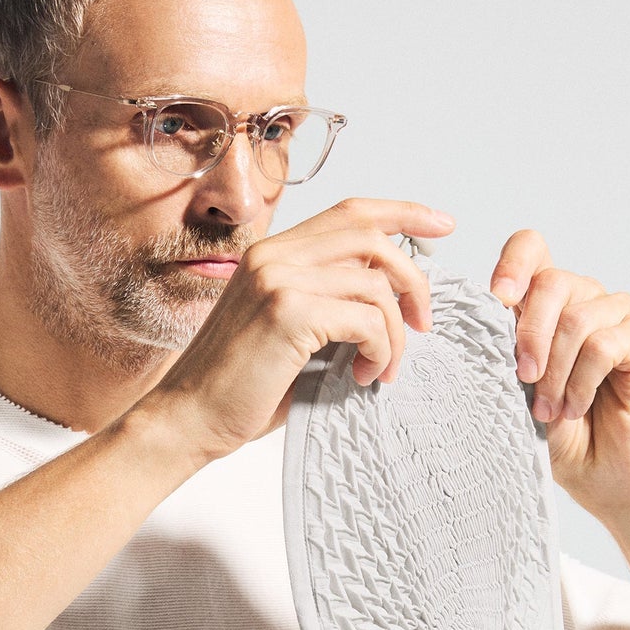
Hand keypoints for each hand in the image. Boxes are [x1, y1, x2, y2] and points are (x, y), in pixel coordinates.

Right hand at [142, 198, 455, 461]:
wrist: (187, 418)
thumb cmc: (239, 387)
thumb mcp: (289, 331)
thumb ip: (329, 303)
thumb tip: (391, 300)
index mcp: (272, 253)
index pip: (350, 212)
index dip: (403, 212)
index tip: (443, 225)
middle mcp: (274, 255)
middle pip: (372, 237)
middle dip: (414, 279)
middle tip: (423, 324)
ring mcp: (279, 280)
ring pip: (376, 284)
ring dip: (396, 333)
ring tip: (381, 368)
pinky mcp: (289, 313)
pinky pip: (367, 319)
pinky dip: (380, 350)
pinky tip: (363, 376)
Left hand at [489, 228, 629, 517]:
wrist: (598, 472)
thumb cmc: (555, 430)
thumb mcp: (512, 387)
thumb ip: (501, 347)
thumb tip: (475, 321)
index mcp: (545, 300)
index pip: (531, 248)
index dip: (514, 263)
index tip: (499, 298)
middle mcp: (582, 297)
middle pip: (552, 282)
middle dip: (529, 336)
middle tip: (523, 380)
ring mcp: (616, 314)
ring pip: (577, 318)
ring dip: (556, 372)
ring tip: (550, 409)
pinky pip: (606, 344)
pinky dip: (583, 381)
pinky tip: (577, 405)